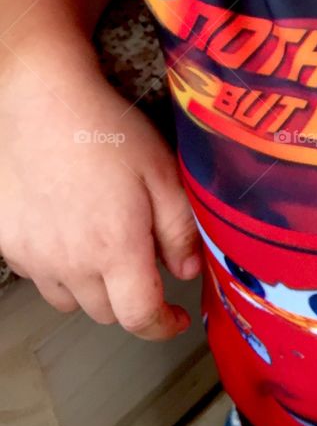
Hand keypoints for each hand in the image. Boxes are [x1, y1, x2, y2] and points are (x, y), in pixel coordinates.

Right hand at [0, 72, 202, 339]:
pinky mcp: (9, 242)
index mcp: (115, 249)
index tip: (176, 318)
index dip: (163, 325)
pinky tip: (69, 231)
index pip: (140, 317)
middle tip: (142, 264)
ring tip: (104, 248)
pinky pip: (38, 275)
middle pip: (106, 313)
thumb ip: (180, 228)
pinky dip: (58, 268)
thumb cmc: (105, 129)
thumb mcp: (162, 171)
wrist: (41, 100)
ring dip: (93, 288)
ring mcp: (35, 256)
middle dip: (131, 299)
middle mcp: (71, 264)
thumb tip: (188, 271)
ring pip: (70, 300)